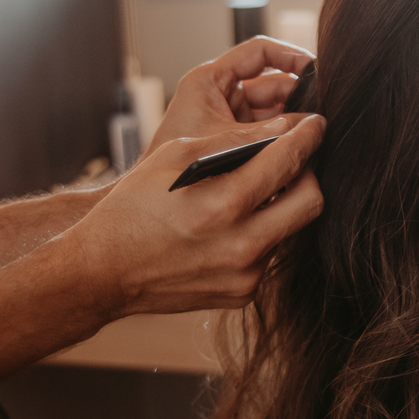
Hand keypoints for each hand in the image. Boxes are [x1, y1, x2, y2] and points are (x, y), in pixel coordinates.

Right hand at [67, 113, 324, 318]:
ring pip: (293, 229)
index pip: (289, 161)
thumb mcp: (175, 155)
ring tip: (258, 191)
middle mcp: (241, 245)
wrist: (102, 272)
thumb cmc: (134, 206)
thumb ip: (233, 141)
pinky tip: (235, 226)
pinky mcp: (242, 294)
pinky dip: (261, 234)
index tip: (316, 124)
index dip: (309, 136)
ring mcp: (244, 275)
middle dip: (309, 173)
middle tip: (294, 159)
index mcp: (223, 204)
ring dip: (283, 204)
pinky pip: (270, 255)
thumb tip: (282, 128)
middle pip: (312, 201)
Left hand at [147, 37, 315, 155]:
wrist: (150, 213)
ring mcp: (230, 120)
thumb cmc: (174, 170)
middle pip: (274, 85)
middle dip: (300, 98)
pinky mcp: (235, 144)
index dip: (291, 56)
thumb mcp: (228, 141)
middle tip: (323, 114)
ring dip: (295, 124)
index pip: (260, 53)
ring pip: (275, 113)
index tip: (316, 70)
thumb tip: (312, 126)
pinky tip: (302, 153)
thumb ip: (270, 132)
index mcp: (210, 80)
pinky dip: (284, 142)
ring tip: (316, 135)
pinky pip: (269, 136)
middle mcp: (222, 96)